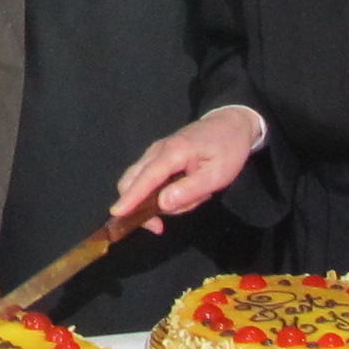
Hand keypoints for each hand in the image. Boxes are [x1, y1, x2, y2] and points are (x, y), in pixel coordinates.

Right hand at [114, 106, 259, 225]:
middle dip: (138, 206)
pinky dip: (160, 193)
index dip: (131, 197)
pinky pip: (150, 180)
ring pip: (140, 182)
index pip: (146, 178)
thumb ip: (189, 190)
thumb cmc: (227, 149)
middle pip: (131, 180)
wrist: (231, 123)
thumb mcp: (216, 175)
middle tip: (160, 225)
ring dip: (157, 200)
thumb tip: (162, 204)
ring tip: (194, 197)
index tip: (117, 213)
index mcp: (173, 152)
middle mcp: (157, 150)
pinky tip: (186, 191)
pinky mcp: (158, 157)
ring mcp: (155, 152)